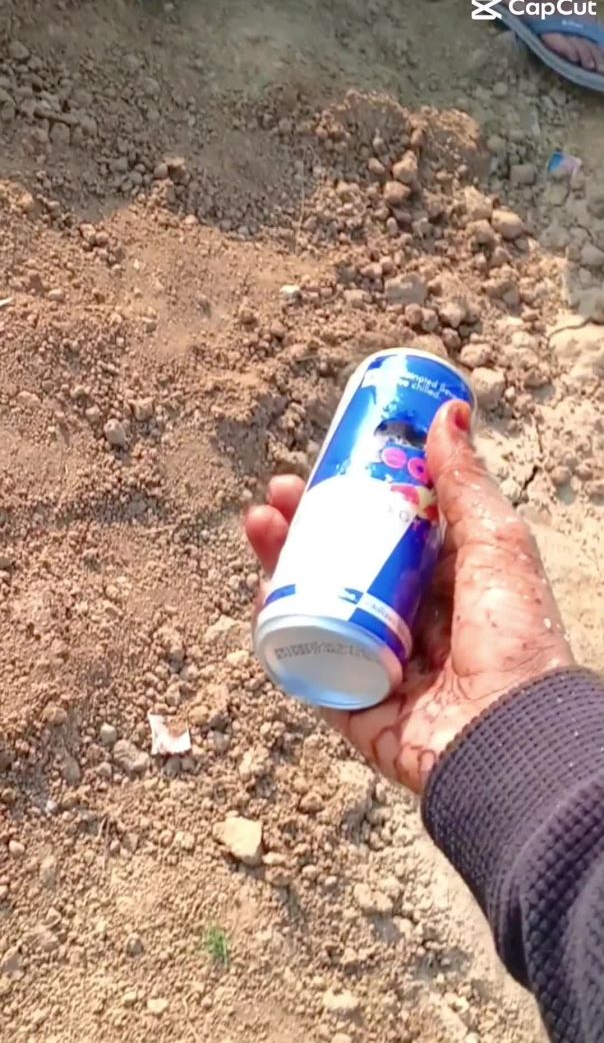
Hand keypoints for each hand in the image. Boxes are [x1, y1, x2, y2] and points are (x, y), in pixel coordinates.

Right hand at [245, 400, 573, 793]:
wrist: (510, 736)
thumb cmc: (516, 637)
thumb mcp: (495, 543)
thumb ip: (466, 482)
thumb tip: (447, 410)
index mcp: (446, 585)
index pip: (387, 534)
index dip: (352, 499)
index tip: (323, 468)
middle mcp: (410, 623)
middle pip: (343, 567)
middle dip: (305, 528)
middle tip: (277, 496)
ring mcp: (378, 664)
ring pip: (317, 608)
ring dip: (281, 568)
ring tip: (260, 528)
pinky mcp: (353, 706)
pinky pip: (306, 665)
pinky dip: (279, 631)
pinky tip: (261, 596)